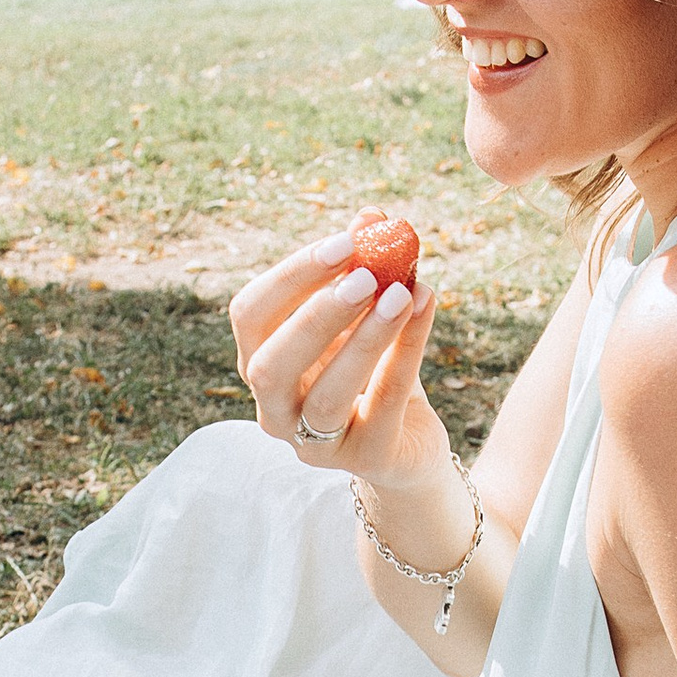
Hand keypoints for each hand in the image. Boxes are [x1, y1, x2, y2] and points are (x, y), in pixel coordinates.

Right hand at [228, 232, 443, 484]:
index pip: (250, 315)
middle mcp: (274, 409)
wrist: (411, 443)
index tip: (344, 242)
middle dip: (315, 315)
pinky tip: (425, 308)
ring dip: (364, 340)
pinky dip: (405, 352)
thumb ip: (364, 270)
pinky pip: (383, 404)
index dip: (291, 276)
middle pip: (271, 364)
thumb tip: (372, 217)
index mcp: (260, 362)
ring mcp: (315, 444)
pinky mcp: (365, 459)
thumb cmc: (373, 372)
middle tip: (364, 275)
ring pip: (327, 395)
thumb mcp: (364, 318)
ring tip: (402, 294)